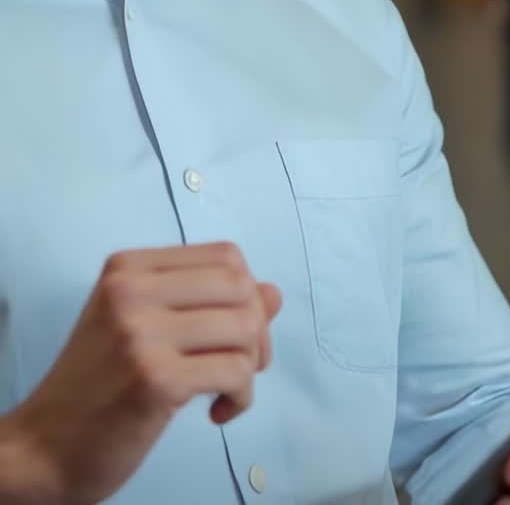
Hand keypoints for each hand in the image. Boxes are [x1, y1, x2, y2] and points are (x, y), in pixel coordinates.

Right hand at [4, 242, 280, 504]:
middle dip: (257, 329)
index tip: (236, 331)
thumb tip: (273, 293)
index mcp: (128, 267)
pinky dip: (241, 396)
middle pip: (240, 286)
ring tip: (226, 390)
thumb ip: (205, 304)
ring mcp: (141, 333)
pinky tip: (216, 412)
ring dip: (250, 366)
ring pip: (244, 327)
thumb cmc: (97, 385)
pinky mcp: (155, 379)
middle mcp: (132, 290)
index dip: (248, 292)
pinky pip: (235, 372)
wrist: (44, 446)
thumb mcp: (144, 327)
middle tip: (241, 365)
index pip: (225, 255)